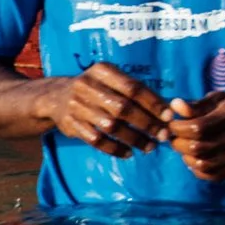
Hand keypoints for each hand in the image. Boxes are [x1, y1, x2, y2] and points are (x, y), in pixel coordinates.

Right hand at [41, 63, 172, 156]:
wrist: (56, 97)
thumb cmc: (97, 88)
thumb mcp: (111, 79)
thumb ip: (135, 90)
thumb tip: (168, 109)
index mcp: (102, 71)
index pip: (133, 88)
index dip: (153, 103)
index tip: (169, 117)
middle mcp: (87, 86)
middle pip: (123, 108)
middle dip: (147, 124)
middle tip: (163, 136)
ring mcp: (77, 106)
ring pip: (110, 126)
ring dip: (133, 139)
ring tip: (150, 147)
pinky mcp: (71, 124)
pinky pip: (95, 140)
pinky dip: (114, 148)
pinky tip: (128, 153)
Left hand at [165, 91, 224, 180]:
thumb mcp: (224, 98)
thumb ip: (198, 105)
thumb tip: (173, 107)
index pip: (199, 126)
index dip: (178, 128)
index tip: (171, 125)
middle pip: (201, 147)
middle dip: (179, 144)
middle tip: (173, 138)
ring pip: (206, 164)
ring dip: (187, 159)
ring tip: (183, 149)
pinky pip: (216, 175)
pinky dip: (199, 170)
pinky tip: (195, 160)